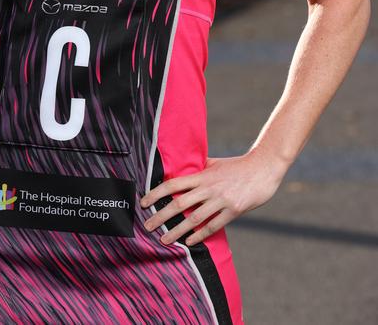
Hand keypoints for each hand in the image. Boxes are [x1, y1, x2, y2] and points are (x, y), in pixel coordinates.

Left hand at [139, 150, 284, 246]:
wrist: (263, 168)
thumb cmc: (236, 165)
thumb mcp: (214, 163)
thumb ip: (198, 168)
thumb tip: (182, 169)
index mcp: (202, 175)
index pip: (173, 184)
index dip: (156, 193)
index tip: (144, 202)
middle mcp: (209, 188)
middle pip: (179, 204)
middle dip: (161, 216)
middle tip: (147, 226)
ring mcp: (221, 200)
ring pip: (194, 218)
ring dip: (177, 230)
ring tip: (165, 240)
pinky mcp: (234, 210)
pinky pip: (214, 226)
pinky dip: (200, 235)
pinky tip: (189, 242)